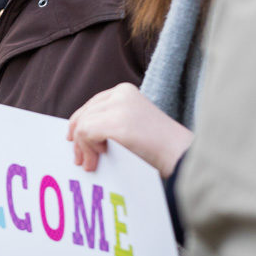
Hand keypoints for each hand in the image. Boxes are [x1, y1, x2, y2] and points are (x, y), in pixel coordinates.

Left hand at [67, 83, 193, 177]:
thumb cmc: (159, 148)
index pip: (92, 104)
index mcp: (125, 91)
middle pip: (84, 114)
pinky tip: (98, 160)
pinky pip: (86, 133)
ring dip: (83, 148)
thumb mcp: (132, 126)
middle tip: (79, 160)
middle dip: (78, 138)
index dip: (79, 123)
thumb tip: (78, 134)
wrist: (181, 157)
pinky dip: (88, 149)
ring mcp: (119, 106)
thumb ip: (110, 123)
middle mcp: (120, 93)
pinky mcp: (116, 122)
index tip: (74, 140)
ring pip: (82, 125)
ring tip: (91, 164)